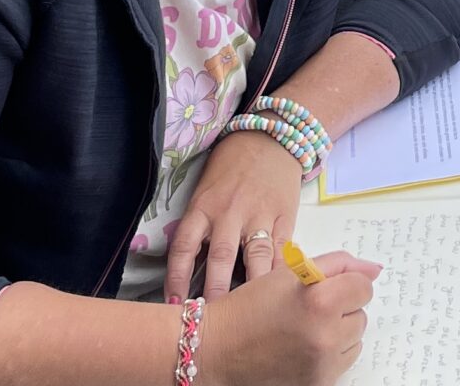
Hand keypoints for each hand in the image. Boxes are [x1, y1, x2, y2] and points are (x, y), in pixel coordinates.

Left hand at [169, 128, 306, 301]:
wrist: (272, 137)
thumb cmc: (232, 167)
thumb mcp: (207, 190)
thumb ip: (200, 226)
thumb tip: (192, 273)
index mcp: (204, 205)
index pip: (184, 247)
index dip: (177, 279)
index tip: (174, 306)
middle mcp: (230, 211)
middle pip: (221, 258)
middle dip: (215, 293)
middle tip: (211, 322)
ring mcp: (261, 215)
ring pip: (256, 259)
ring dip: (251, 290)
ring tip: (248, 317)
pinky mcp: (286, 217)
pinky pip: (283, 252)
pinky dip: (280, 275)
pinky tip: (279, 294)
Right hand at [202, 253, 379, 385]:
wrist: (216, 350)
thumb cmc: (250, 307)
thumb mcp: (290, 273)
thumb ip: (337, 265)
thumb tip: (374, 270)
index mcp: (321, 301)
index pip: (364, 287)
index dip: (345, 284)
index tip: (327, 288)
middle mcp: (326, 336)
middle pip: (360, 314)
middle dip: (341, 308)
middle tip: (308, 309)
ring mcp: (322, 366)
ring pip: (354, 340)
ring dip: (338, 333)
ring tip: (304, 329)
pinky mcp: (318, 384)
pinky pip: (341, 363)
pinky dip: (329, 355)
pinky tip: (302, 348)